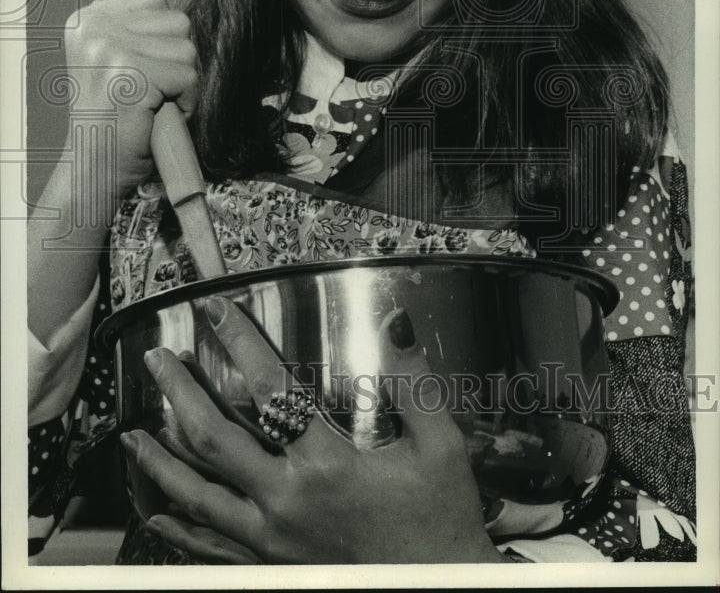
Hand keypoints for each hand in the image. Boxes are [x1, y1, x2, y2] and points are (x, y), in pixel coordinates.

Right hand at [64, 0, 197, 199]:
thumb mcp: (113, 60)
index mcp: (87, 18)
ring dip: (182, 83)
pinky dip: (186, 103)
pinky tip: (157, 116)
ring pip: (187, 50)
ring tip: (152, 104)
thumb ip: (137, 30)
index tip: (141, 69)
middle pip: (177, 20)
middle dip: (176, 60)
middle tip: (150, 92)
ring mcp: (109, 49)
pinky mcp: (131, 75)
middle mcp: (93, 27)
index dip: (163, 37)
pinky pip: (190, 77)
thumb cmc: (113, 119)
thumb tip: (178, 16)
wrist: (93, 168)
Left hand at [121, 301, 506, 563]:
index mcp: (326, 464)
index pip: (271, 387)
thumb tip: (396, 325)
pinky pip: (211, 547)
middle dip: (178, 393)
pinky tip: (157, 512)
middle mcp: (287, 500)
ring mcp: (272, 540)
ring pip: (198, 496)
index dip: (240, 342)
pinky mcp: (272, 566)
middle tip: (157, 361)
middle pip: (214, 439)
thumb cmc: (441, 521)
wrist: (444, 590)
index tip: (216, 311)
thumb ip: (415, 384)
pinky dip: (179, 527)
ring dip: (160, 461)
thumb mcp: (442, 448)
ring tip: (132, 436)